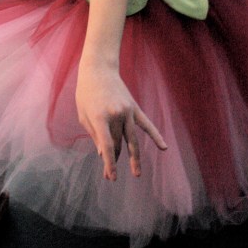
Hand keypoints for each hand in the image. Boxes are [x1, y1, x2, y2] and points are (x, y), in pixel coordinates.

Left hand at [76, 62, 166, 180]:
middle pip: (119, 144)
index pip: (108, 146)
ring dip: (135, 157)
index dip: (110, 163)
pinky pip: (147, 124)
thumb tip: (103, 154)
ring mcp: (127, 111)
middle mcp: (116, 115)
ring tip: (137, 174)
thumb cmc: (86, 93)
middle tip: (110, 177)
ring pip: (133, 139)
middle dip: (115, 161)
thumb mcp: (84, 114)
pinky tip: (164, 147)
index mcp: (100, 117)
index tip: (111, 177)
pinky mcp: (134, 107)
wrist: (99, 69)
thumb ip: (94, 135)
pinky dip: (156, 135)